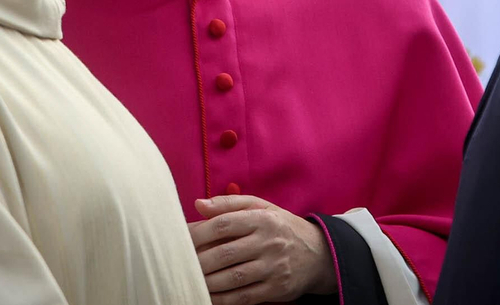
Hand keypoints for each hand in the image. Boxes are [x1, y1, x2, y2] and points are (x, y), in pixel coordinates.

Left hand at [187, 195, 336, 304]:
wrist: (319, 254)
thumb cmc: (280, 227)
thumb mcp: (261, 207)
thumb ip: (228, 204)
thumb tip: (197, 205)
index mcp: (262, 219)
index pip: (224, 224)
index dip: (199, 232)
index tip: (181, 238)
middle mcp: (269, 243)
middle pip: (225, 253)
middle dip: (199, 260)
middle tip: (180, 263)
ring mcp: (274, 268)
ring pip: (233, 278)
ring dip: (208, 281)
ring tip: (190, 279)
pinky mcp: (277, 289)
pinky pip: (244, 297)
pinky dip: (223, 299)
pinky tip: (208, 296)